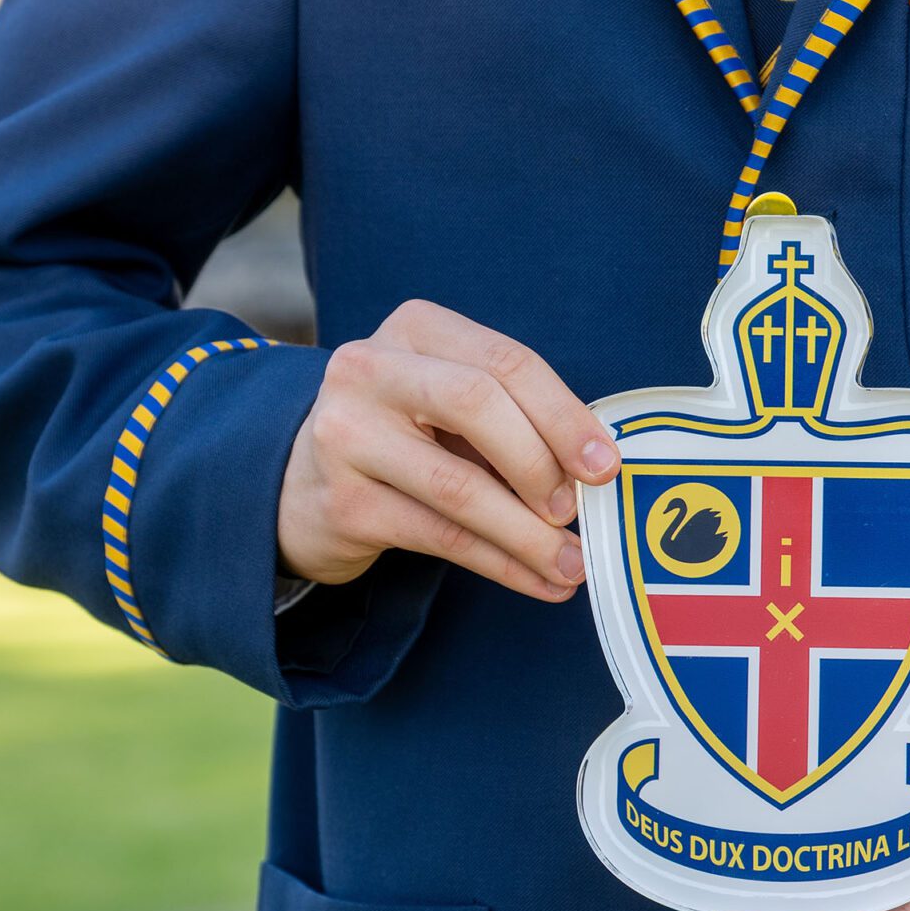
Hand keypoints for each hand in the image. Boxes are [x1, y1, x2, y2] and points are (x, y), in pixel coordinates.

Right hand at [277, 299, 617, 599]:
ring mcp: (347, 434)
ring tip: (573, 564)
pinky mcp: (344, 503)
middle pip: (478, 403)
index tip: (606, 465)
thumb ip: (515, 417)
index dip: (564, 415)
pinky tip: (539, 581)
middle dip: (542, 462)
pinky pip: (441, 537)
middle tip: (577, 509)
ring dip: (529, 534)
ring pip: (459, 485)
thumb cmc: (408, 434)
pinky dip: (501, 564)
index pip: (505, 361)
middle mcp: (370, 368)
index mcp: (415, 328)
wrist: (303, 483)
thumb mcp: (453, 404)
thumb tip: (597, 469)